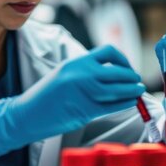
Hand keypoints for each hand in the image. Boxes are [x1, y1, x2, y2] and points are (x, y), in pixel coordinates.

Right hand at [0, 45, 144, 161]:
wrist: (27, 113)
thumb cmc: (47, 95)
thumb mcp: (65, 73)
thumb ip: (87, 70)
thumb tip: (113, 74)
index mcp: (77, 62)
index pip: (109, 52)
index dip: (123, 59)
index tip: (126, 68)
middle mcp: (82, 74)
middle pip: (118, 72)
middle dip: (131, 77)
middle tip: (136, 82)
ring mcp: (84, 92)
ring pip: (119, 90)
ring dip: (132, 91)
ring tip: (137, 91)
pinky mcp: (85, 110)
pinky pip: (113, 105)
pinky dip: (125, 103)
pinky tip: (130, 102)